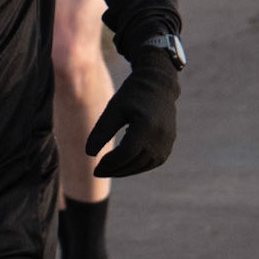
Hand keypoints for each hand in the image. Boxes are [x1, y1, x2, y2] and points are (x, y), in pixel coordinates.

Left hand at [85, 51, 177, 176]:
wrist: (158, 85)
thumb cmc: (132, 95)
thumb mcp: (114, 109)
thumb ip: (101, 131)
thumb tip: (89, 154)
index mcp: (147, 125)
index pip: (126, 153)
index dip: (110, 163)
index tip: (95, 167)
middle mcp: (160, 136)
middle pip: (135, 162)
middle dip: (115, 170)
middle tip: (97, 172)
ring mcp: (167, 142)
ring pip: (144, 165)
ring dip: (125, 171)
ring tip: (108, 169)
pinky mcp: (168, 145)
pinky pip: (152, 162)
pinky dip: (136, 166)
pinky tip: (122, 164)